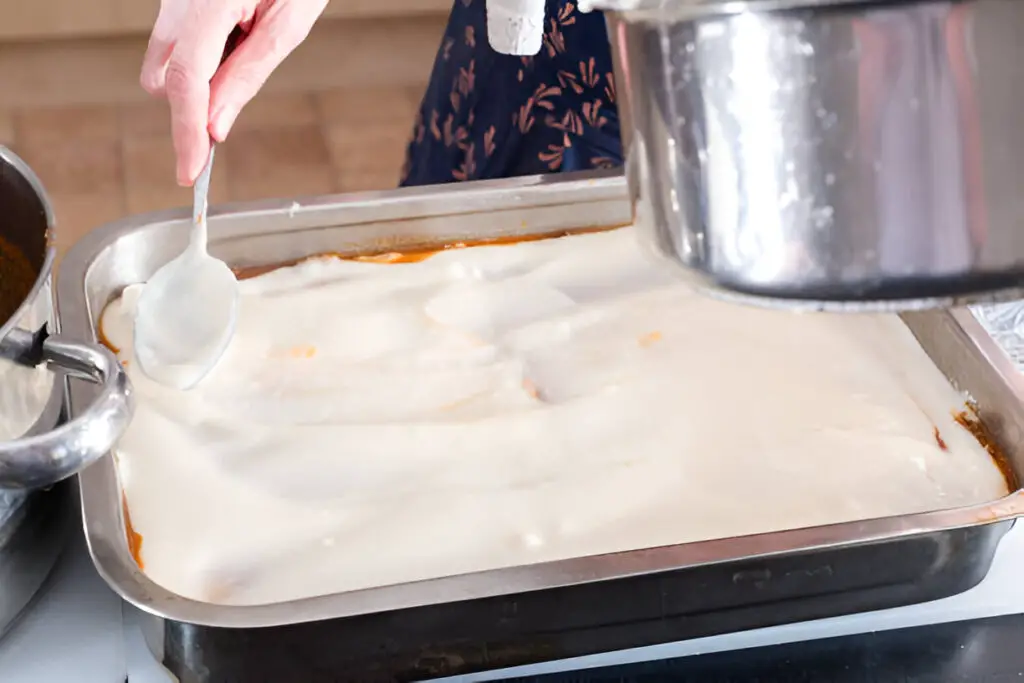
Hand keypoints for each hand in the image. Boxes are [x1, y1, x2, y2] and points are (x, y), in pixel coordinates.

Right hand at [140, 0, 328, 185]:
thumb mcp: (288, 22)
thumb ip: (249, 74)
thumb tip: (216, 126)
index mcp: (210, 1)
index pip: (185, 81)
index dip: (186, 133)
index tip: (190, 173)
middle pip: (162, 78)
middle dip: (193, 103)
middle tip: (238, 93)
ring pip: (164, 61)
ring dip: (197, 76)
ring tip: (247, 43)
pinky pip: (175, 40)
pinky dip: (201, 54)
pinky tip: (238, 30)